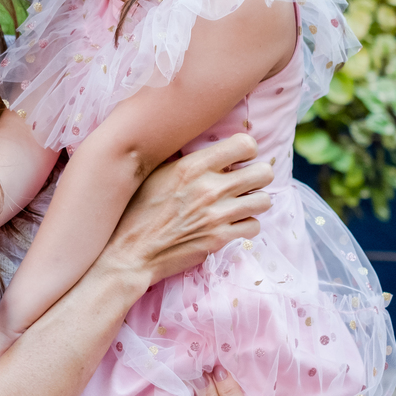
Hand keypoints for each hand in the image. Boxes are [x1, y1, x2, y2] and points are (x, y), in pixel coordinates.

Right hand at [100, 134, 273, 286]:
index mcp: (194, 165)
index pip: (245, 144)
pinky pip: (254, 226)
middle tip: (245, 182)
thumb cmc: (139, 209)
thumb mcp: (158, 173)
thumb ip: (189, 161)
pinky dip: (246, 225)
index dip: (247, 150)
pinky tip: (232, 223)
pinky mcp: (220, 239)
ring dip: (254, 201)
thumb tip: (213, 152)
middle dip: (257, 175)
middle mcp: (210, 188)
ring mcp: (218, 215)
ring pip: (264, 200)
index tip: (239, 158)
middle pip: (264, 172)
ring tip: (240, 203)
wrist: (131, 250)